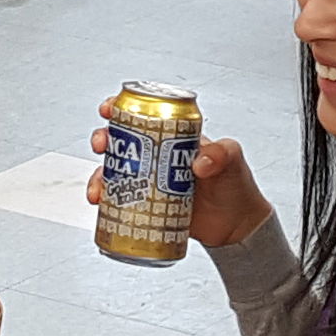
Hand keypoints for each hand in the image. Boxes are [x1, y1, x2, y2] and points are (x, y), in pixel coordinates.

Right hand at [91, 110, 274, 250]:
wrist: (236, 226)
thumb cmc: (236, 186)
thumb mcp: (233, 161)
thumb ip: (221, 155)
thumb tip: (199, 162)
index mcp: (176, 137)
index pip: (145, 115)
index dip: (123, 109)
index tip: (109, 109)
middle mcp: (158, 157)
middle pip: (121, 141)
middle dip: (103, 139)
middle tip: (101, 144)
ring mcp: (151, 181)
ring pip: (114, 171)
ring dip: (98, 176)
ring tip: (99, 188)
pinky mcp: (146, 205)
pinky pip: (119, 200)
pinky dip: (105, 201)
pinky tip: (102, 206)